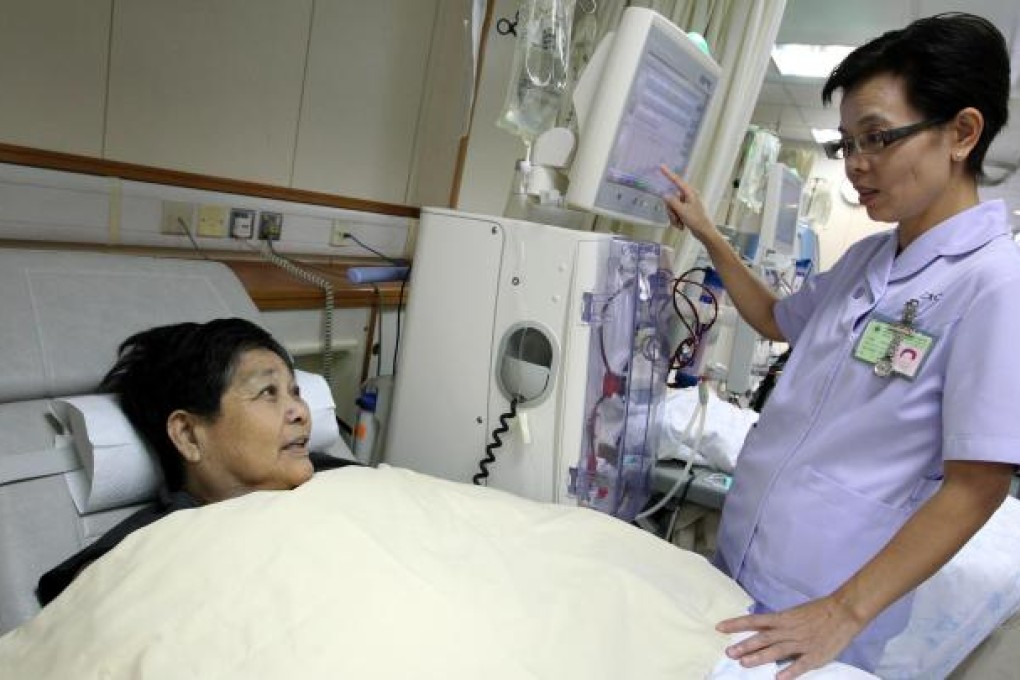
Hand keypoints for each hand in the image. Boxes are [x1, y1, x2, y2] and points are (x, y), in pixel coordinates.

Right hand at [658, 165, 716, 242]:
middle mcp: (689, 197)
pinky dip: (677, 220)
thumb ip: (672, 201)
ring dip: (674, 217)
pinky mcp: (687, 212)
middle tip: (675, 218)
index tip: (661, 166)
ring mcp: (688, 204)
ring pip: (673, 207)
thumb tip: (665, 194)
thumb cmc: (696, 220)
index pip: (677, 181)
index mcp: (690, 193)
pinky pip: (676, 213)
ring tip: (680, 224)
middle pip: (672, 199)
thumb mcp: (682, 211)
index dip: (668, 174)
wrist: (705, 233)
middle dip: (671, 210)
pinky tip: (682, 226)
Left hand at [715, 596, 864, 679]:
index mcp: (783, 618)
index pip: (754, 620)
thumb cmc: (817, 611)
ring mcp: (802, 643)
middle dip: (745, 645)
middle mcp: (789, 630)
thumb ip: (778, 623)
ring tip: (744, 663)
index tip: (719, 627)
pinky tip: (779, 678)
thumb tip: (760, 629)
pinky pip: (801, 664)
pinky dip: (790, 672)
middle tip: (729, 652)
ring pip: (777, 650)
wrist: (843, 611)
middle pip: (763, 637)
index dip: (736, 624)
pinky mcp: (816, 655)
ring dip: (760, 657)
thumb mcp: (794, 614)